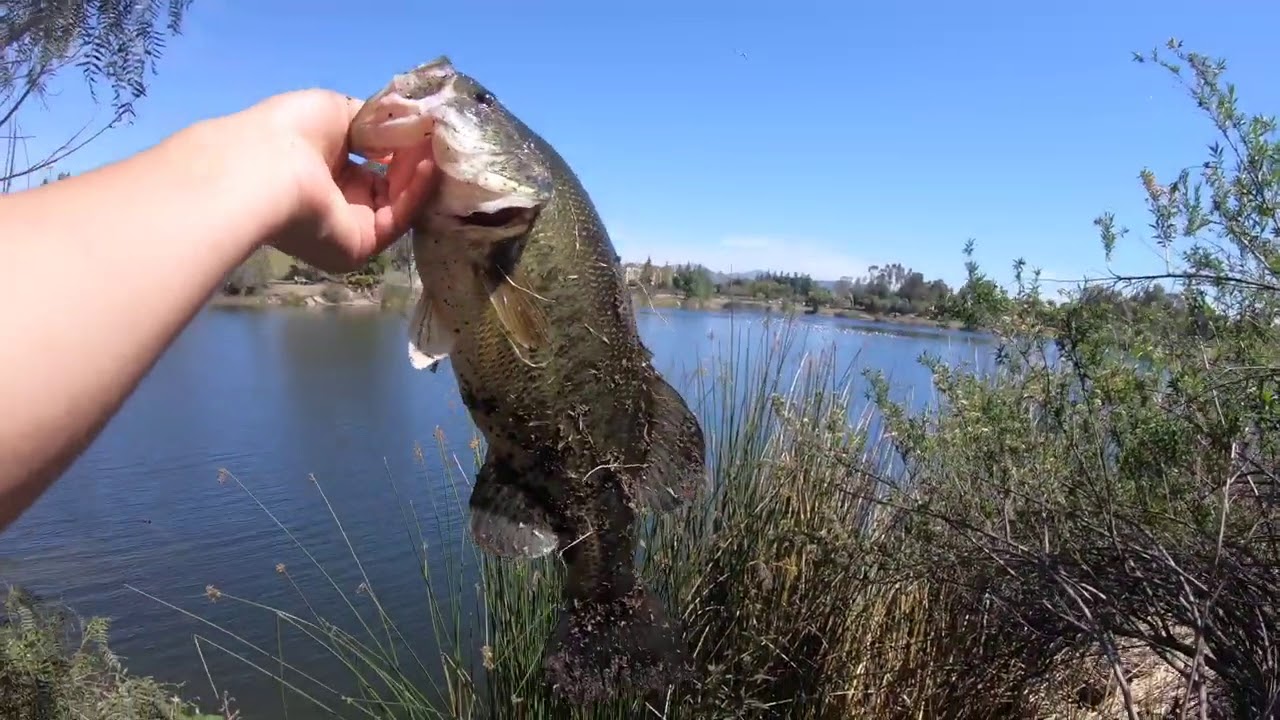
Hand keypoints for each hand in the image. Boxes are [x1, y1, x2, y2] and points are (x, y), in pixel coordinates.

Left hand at [221, 89, 436, 272]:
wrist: (270, 165)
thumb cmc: (293, 130)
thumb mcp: (337, 110)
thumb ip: (374, 122)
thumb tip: (406, 126)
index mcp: (326, 170)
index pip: (374, 163)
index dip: (400, 147)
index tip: (426, 129)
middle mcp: (338, 201)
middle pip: (391, 185)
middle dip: (414, 161)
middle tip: (438, 139)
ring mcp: (350, 227)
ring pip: (398, 202)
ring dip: (418, 175)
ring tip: (437, 149)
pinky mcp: (361, 247)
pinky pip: (397, 219)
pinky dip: (416, 194)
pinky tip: (428, 167)